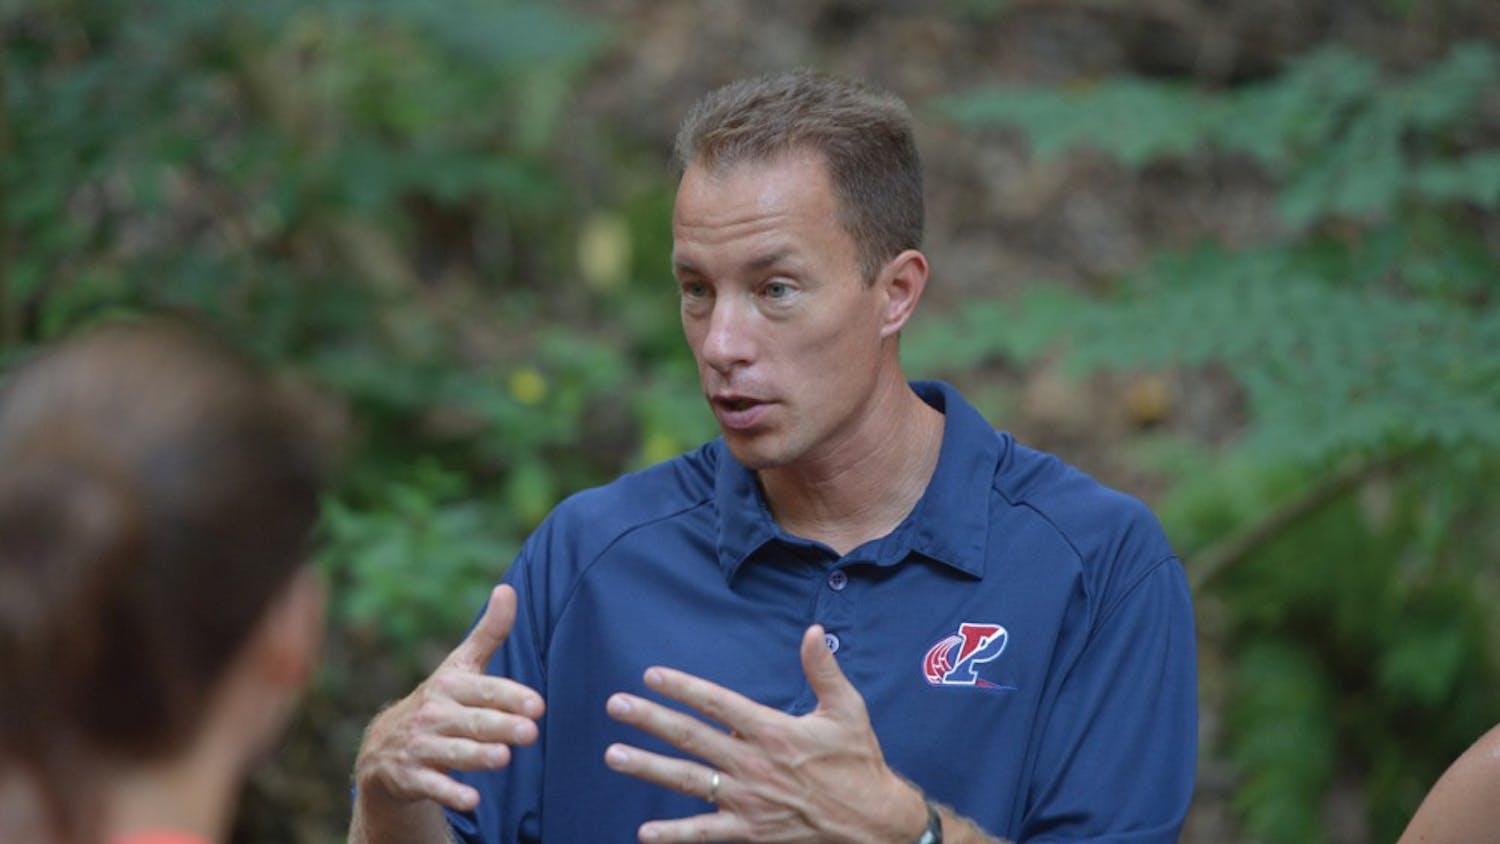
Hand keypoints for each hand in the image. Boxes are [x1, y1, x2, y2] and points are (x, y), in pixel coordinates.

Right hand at [354, 584, 544, 811]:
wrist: (383, 746)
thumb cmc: (439, 700)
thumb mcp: (460, 666)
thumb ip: (489, 632)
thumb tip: (508, 589)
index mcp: (451, 685)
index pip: (485, 691)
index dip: (510, 697)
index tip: (537, 705)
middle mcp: (435, 714)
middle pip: (474, 722)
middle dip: (501, 727)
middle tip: (530, 732)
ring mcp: (422, 746)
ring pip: (454, 753)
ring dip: (478, 757)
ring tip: (504, 758)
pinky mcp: (412, 776)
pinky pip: (433, 786)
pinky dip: (451, 793)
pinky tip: (472, 800)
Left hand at [603, 624, 927, 843]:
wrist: (873, 822)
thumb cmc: (860, 762)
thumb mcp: (847, 710)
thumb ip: (823, 670)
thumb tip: (812, 631)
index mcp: (773, 731)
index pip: (717, 703)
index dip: (682, 687)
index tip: (651, 675)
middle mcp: (753, 764)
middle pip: (691, 737)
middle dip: (650, 720)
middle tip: (615, 705)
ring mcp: (748, 800)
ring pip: (688, 781)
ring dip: (648, 767)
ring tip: (613, 755)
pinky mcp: (750, 831)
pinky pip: (704, 833)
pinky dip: (674, 834)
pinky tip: (644, 832)